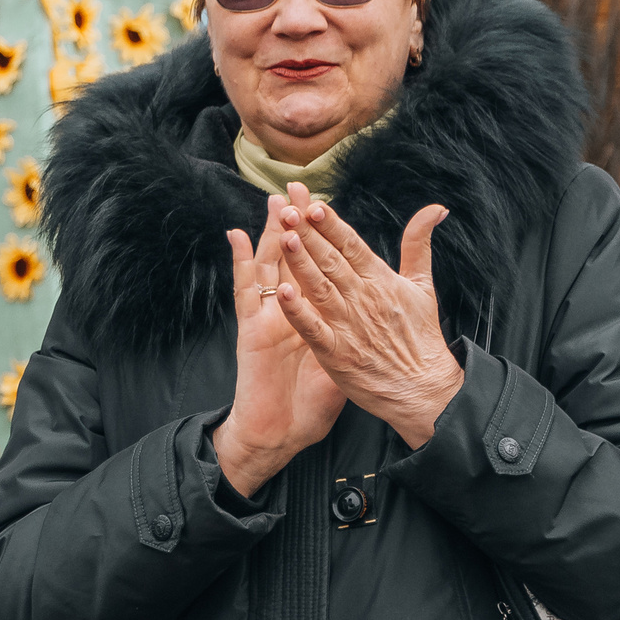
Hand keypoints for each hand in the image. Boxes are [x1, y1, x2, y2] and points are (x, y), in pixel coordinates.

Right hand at [214, 196, 347, 496]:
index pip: (321, 267)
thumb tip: (383, 318)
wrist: (281, 432)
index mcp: (315, 316)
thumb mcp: (343, 366)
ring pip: (269, 265)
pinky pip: (245, 293)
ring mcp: (267, 317)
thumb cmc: (309, 404)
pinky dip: (242, 264)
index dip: (325, 237)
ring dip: (272, 232)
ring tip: (275, 201)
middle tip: (300, 188)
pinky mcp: (250, 330)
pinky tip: (237, 237)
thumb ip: (358, 336)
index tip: (329, 206)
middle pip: (294, 257)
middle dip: (299, 223)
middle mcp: (289, 311)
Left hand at [269, 183, 463, 449]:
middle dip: (309, 235)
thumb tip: (435, 208)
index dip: (331, 225)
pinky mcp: (337, 353)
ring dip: (301, 262)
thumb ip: (419, 244)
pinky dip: (299, 311)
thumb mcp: (423, 285)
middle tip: (288, 210)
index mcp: (381, 280)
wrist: (424, 389)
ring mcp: (349, 325)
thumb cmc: (422, 336)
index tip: (312, 204)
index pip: (351, 245)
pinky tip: (284, 291)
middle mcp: (364, 298)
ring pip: (320, 287)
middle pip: (331, 261)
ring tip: (285, 238)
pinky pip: (313, 328)